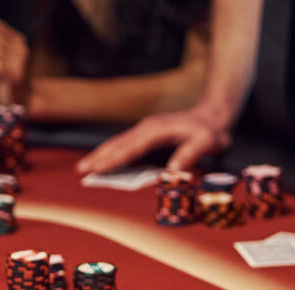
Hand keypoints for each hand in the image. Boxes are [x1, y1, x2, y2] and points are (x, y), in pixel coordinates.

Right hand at [75, 110, 230, 174]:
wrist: (214, 114)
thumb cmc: (211, 131)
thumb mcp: (208, 142)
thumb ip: (191, 154)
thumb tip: (173, 170)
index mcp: (156, 130)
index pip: (130, 147)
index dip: (113, 159)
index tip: (97, 168)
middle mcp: (147, 128)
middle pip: (118, 143)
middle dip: (98, 157)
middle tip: (80, 170)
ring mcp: (146, 129)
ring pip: (118, 142)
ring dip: (101, 154)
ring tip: (85, 166)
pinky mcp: (148, 133)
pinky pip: (125, 143)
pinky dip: (112, 152)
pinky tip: (105, 159)